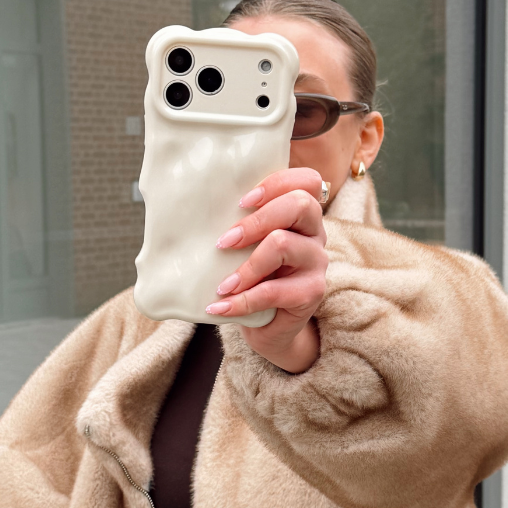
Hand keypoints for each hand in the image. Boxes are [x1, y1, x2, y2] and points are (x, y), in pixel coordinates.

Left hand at [205, 168, 327, 372]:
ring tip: (223, 285)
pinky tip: (220, 306)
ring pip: (283, 244)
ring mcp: (317, 262)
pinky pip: (274, 291)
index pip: (307, 181)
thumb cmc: (253, 279)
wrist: (269, 326)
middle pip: (299, 205)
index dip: (276, 183)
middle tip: (224, 242)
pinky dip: (242, 300)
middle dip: (256, 220)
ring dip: (246, 266)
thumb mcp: (247, 247)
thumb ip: (238, 225)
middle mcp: (315, 233)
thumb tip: (189, 211)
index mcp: (302, 214)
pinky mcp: (312, 292)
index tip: (242, 201)